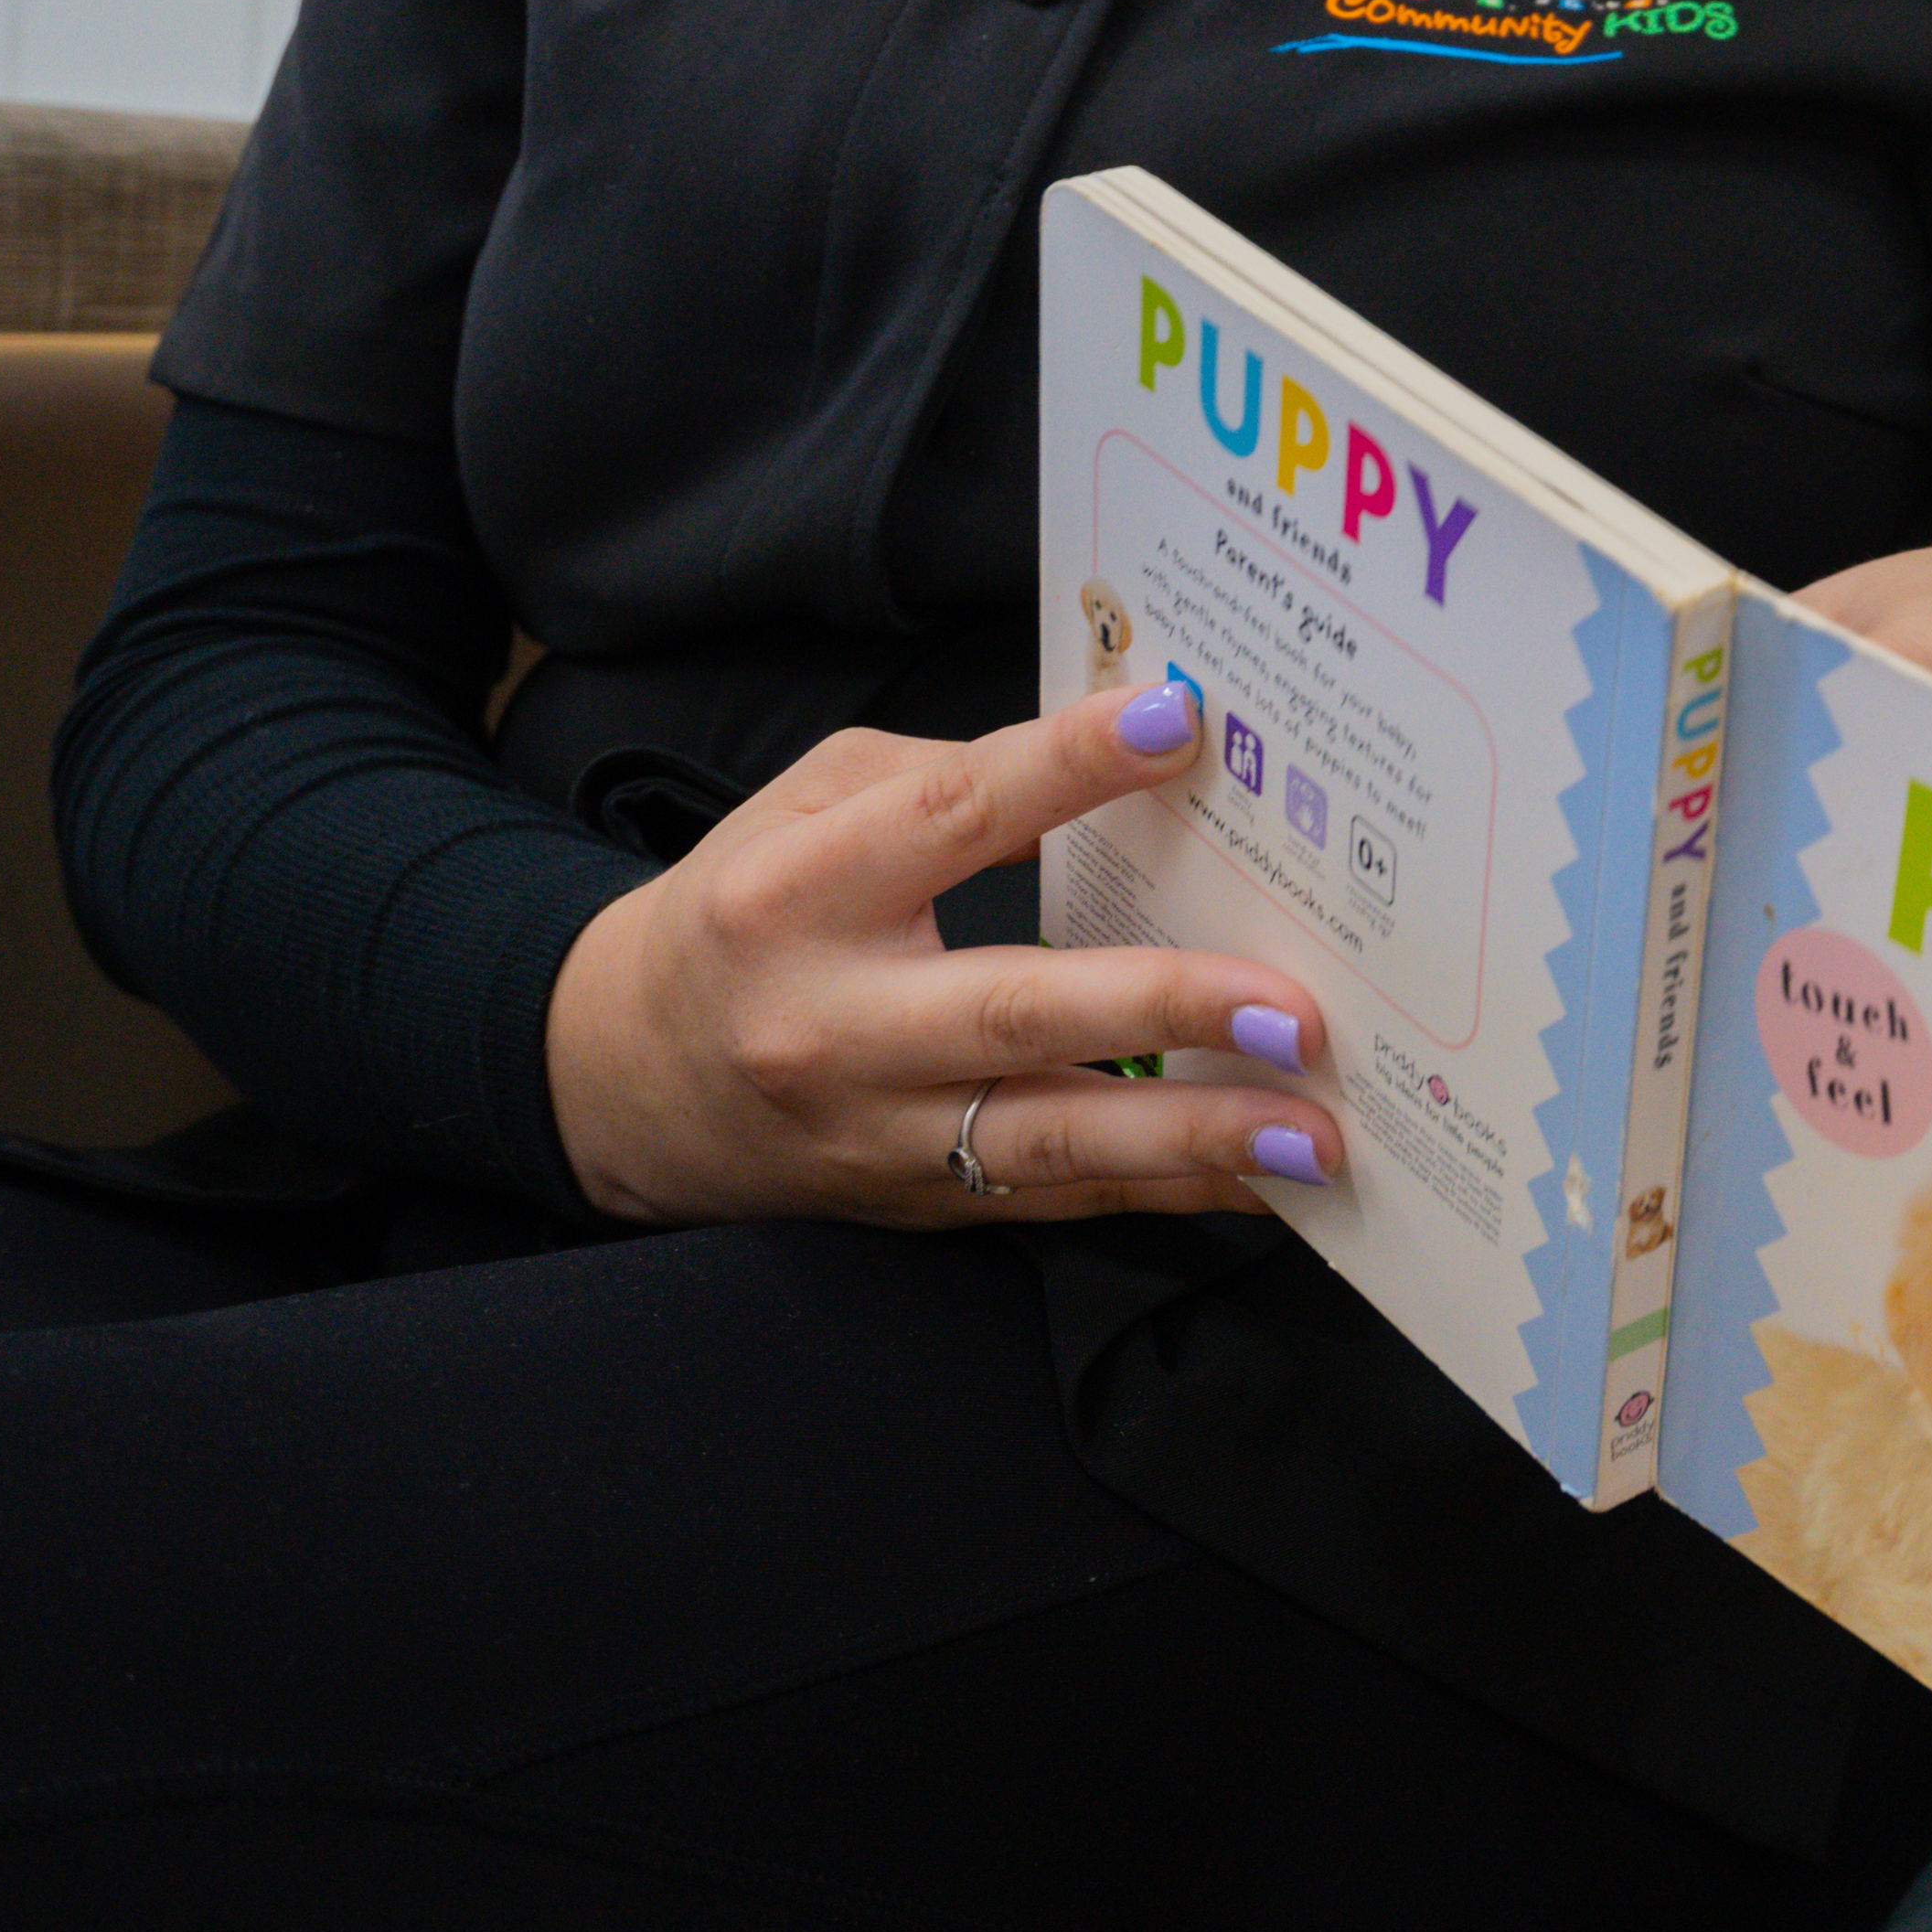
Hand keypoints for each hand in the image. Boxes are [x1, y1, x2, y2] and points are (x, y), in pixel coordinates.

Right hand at [539, 680, 1349, 1228]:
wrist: (620, 1081)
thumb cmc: (744, 914)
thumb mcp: (809, 806)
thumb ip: (948, 779)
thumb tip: (1111, 759)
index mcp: (802, 893)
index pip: (951, 818)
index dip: (1069, 769)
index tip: (1182, 728)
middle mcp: (836, 1024)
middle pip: (1013, 1014)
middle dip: (1164, 1010)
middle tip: (1291, 1008)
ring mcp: (877, 1133)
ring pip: (1051, 1142)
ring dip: (1195, 1138)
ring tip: (1312, 1129)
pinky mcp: (915, 1204)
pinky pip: (1061, 1201)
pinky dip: (1171, 1191)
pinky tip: (1267, 1181)